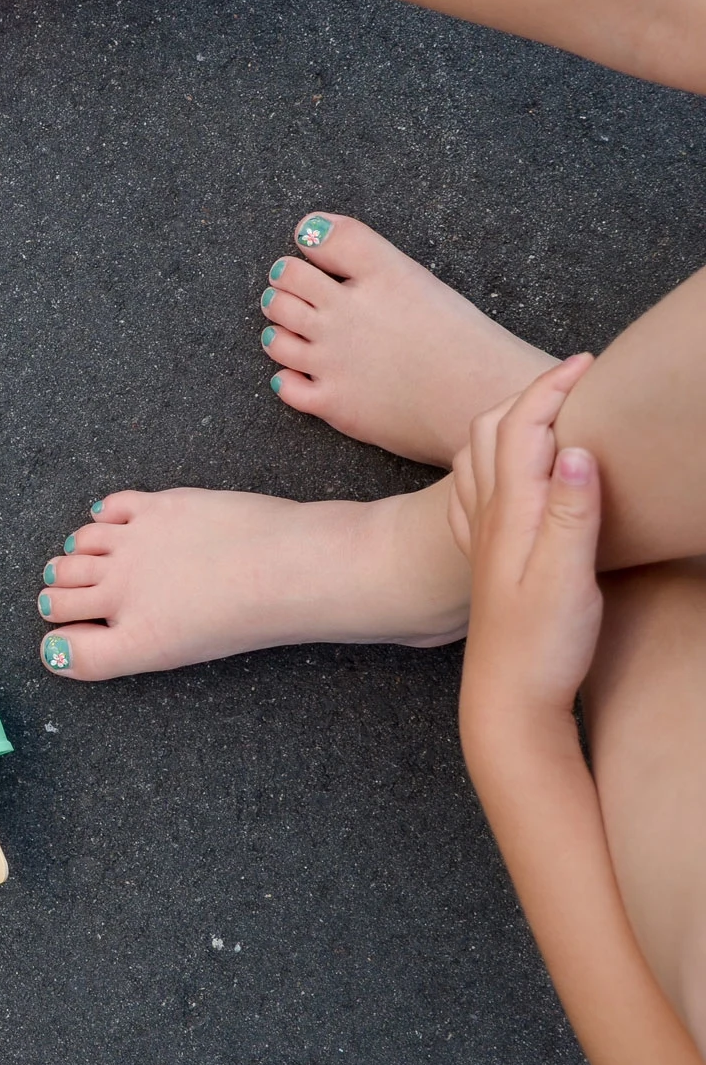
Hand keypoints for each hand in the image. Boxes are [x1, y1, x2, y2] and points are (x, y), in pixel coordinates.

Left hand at [454, 354, 603, 718]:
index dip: (551, 388)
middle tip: (575, 381)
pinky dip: (493, 464)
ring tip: (547, 414)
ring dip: (509, 424)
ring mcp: (482, 538)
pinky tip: (508, 476)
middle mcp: (488, 517)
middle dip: (529, 395)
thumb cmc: (542, 645)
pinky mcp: (488, 561)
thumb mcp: (568, 577)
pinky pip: (475, 494)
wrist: (508, 700)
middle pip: (491, 431)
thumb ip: (573, 512)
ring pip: (478, 458)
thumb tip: (579, 448)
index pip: (522, 426)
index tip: (588, 363)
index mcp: (510, 512)